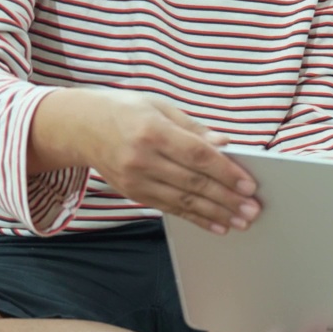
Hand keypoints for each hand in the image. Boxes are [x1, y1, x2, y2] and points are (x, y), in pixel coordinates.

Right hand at [40, 88, 259, 233]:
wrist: (80, 127)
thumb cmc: (126, 111)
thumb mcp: (160, 106)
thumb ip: (193, 127)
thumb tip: (224, 143)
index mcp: (152, 131)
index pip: (196, 156)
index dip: (225, 172)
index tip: (249, 184)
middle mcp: (142, 159)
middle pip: (193, 183)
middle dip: (226, 198)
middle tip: (252, 209)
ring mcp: (135, 180)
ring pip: (183, 201)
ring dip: (216, 214)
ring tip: (241, 221)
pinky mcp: (133, 193)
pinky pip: (169, 209)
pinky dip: (195, 219)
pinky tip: (216, 225)